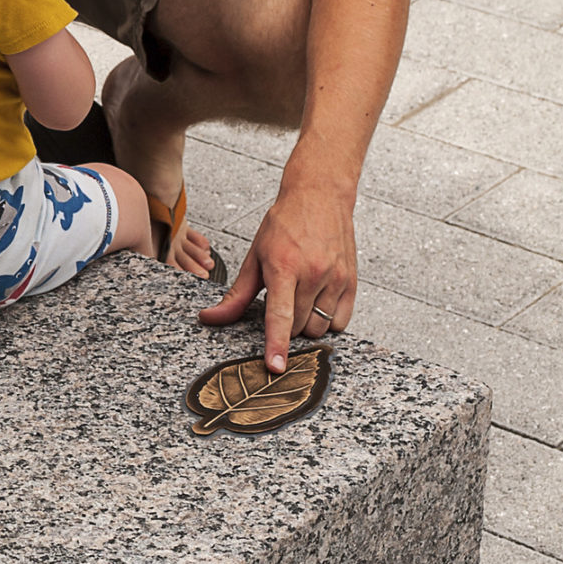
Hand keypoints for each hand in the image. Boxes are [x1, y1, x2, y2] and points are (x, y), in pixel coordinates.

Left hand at [199, 173, 356, 372]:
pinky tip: (318, 300)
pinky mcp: (352, 282)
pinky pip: (341, 321)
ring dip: (307, 325)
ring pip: (321, 328)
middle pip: (300, 327)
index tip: (277, 367)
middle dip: (288, 327)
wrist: (319, 196)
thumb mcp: (254, 257)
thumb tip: (211, 318)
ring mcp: (336, 278)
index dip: (277, 345)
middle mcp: (313, 274)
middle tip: (282, 302)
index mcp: (284, 267)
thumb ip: (236, 295)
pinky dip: (328, 320)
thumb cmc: (283, 225)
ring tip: (300, 298)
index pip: (280, 316)